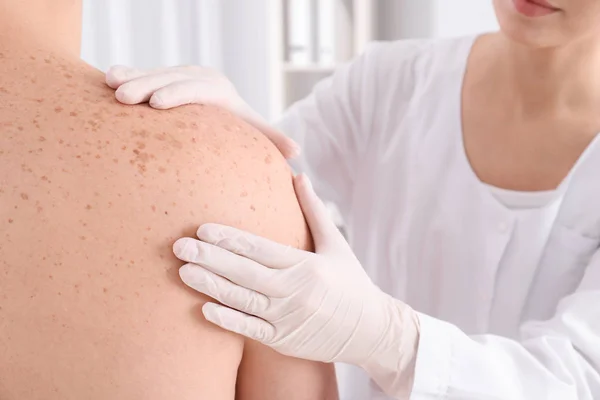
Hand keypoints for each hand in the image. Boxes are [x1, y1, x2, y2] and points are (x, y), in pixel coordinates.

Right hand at [105, 65, 299, 158]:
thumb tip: (297, 151)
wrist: (219, 103)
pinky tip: (106, 78)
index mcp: (217, 90)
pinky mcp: (159, 77)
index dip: (176, 94)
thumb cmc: (235, 123)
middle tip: (125, 98)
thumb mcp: (251, 127)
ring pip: (152, 73)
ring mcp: (175, 75)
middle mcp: (195, 77)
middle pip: (169, 79)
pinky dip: (125, 73)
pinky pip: (140, 72)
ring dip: (131, 78)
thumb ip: (270, 138)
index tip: (158, 104)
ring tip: (111, 85)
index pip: (196, 90)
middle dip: (146, 86)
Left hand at [172, 174, 418, 368]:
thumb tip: (299, 175)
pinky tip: (204, 308)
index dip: (229, 238)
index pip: (260, 248)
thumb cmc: (351, 283)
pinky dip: (228, 319)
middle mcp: (295, 291)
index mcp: (306, 265)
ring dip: (210, 285)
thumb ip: (314, 211)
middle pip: (244, 272)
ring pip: (242, 299)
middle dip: (210, 258)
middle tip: (179, 246)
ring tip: (183, 272)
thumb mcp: (336, 245)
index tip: (203, 228)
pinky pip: (250, 329)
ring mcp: (288, 318)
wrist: (371, 330)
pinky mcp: (283, 340)